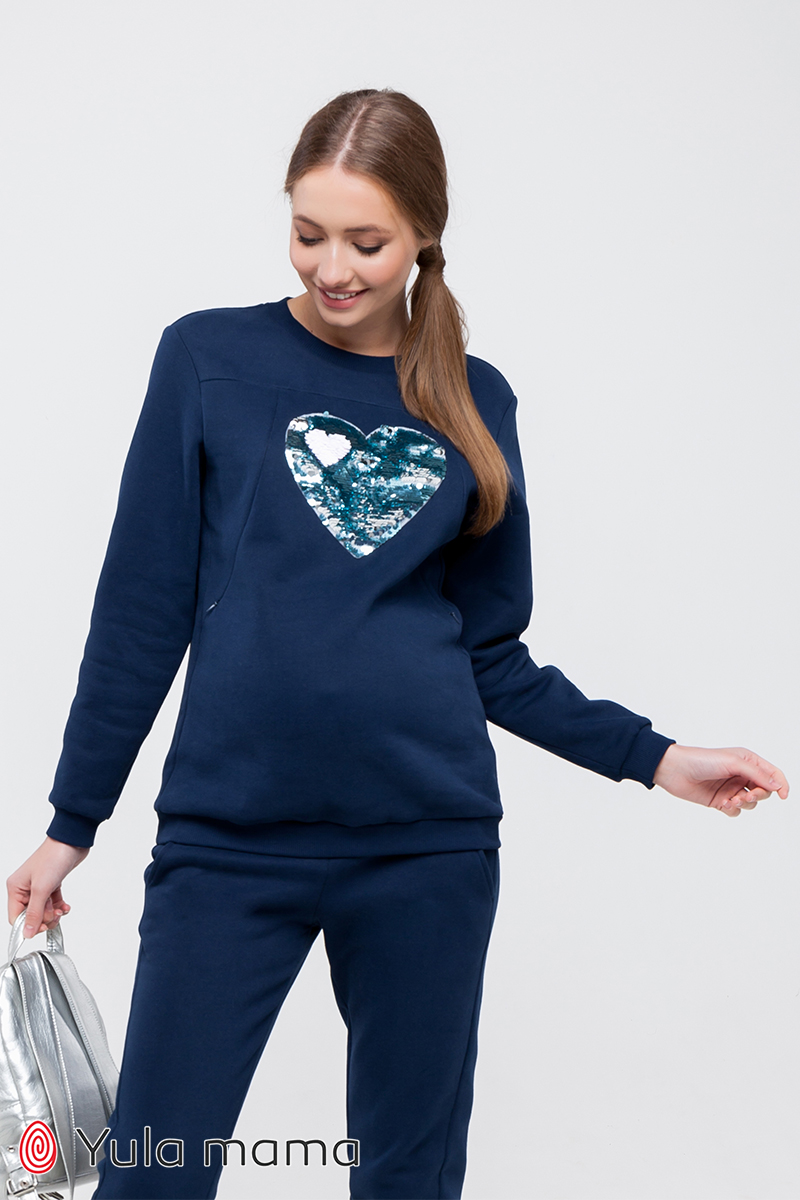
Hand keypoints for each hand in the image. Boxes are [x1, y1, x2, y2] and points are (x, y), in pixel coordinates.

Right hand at [6, 836, 90, 937]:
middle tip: (54, 915)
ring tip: (60, 910)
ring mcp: (39, 886)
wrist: (72, 841)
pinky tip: (64, 907)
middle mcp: (25, 888)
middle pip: (31, 916)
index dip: (28, 926)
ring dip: (53, 913)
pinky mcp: (51, 885)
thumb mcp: (42, 889)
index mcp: (16, 888)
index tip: (42, 927)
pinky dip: (59, 907)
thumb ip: (35, 913)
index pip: (16, 917)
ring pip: (43, 911)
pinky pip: (52, 903)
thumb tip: (27, 933)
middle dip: (44, 918)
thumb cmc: (53, 857)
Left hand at [653, 744, 789, 815]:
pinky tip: (721, 803)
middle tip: (746, 796)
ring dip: (744, 804)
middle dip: (757, 796)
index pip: (772, 774)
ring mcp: (731, 788)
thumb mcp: (733, 762)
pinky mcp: (720, 800)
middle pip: (763, 791)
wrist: (675, 770)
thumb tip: (777, 785)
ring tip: (730, 799)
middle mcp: (741, 774)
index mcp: (747, 761)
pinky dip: (731, 809)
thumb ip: (757, 773)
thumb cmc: (702, 760)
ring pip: (750, 803)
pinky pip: (735, 811)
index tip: (783, 796)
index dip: (781, 785)